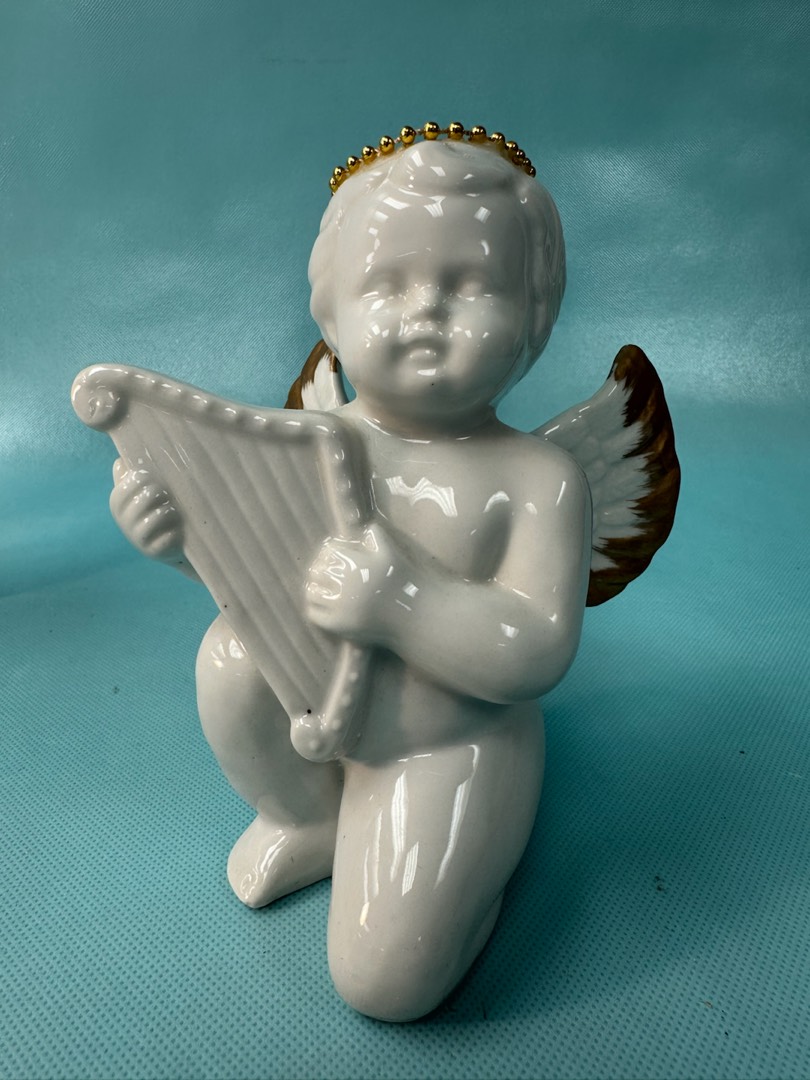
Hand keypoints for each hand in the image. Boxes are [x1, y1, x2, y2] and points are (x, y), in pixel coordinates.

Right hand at [109, 458, 183, 560]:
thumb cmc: (156, 509)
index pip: (127, 484)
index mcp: (118, 503)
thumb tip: (121, 460)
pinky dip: (174, 532)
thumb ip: (131, 474)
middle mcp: (124, 521)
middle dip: (162, 493)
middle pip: (146, 496)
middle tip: (169, 496)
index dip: (145, 478)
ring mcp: (137, 538)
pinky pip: (166, 538)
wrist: (170, 544)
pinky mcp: (153, 552)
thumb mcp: (143, 491)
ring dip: (171, 511)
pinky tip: (177, 531)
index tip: (156, 480)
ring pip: (158, 516)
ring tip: (174, 511)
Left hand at [305, 524, 403, 644]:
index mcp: (355, 563)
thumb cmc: (403, 582)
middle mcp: (345, 583)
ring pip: (312, 592)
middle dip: (320, 569)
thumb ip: (377, 537)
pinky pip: (315, 614)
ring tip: (321, 588)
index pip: (329, 551)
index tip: (332, 555)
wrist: (413, 614)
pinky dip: (315, 608)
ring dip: (315, 588)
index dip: (329, 551)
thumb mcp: (391, 554)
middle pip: (317, 571)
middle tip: (324, 572)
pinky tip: (323, 605)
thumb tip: (366, 527)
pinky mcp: (338, 625)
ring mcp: (340, 606)